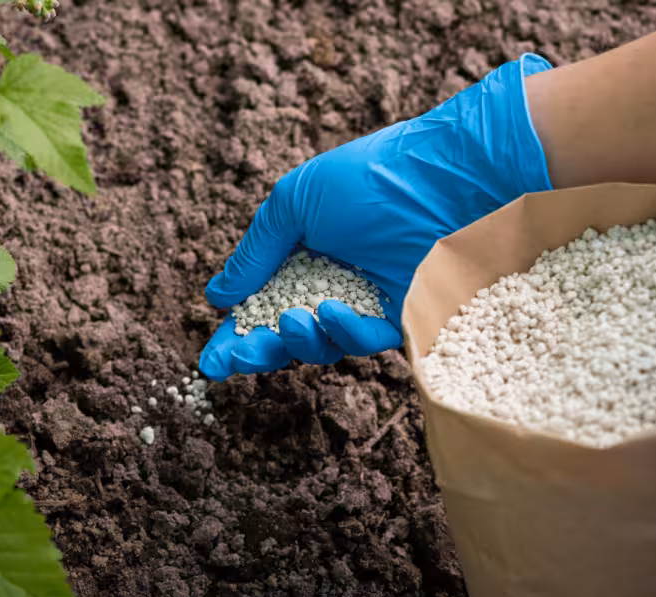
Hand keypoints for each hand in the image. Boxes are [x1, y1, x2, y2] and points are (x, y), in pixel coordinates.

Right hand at [200, 53, 553, 380]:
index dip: (236, 332)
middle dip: (258, 350)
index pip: (261, 300)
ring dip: (299, 341)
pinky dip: (345, 332)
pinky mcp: (402, 316)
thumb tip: (218, 295)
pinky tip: (332, 312)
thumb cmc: (368, 179)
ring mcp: (367, 300)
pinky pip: (365, 341)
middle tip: (234, 359)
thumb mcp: (295, 202)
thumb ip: (257, 251)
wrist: (444, 178)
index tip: (211, 359)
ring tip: (292, 322)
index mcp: (303, 251)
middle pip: (287, 332)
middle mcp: (332, 279)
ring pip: (322, 345)